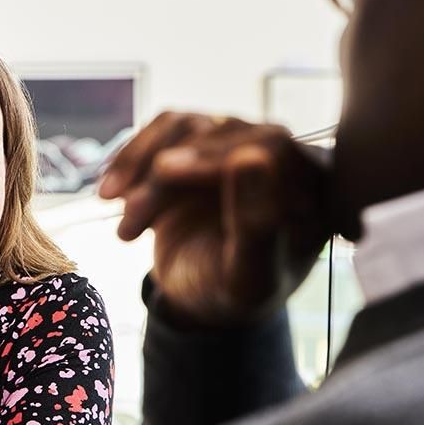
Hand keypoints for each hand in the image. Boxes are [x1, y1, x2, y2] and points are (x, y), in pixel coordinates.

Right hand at [98, 112, 330, 326]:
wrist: (200, 297)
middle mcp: (281, 154)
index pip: (269, 145)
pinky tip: (110, 194)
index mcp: (312, 185)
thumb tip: (251, 157)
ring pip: (186, 126)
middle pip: (220, 133)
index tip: (165, 173)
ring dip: (143, 169)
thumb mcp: (248, 279)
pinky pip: (163, 129)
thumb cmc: (234, 296)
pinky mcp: (201, 142)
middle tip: (131, 218)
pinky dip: (131, 158)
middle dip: (166, 174)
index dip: (215, 154)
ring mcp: (238, 143)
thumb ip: (257, 226)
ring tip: (124, 223)